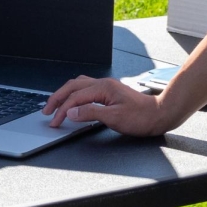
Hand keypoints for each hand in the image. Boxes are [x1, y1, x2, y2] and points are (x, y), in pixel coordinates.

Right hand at [43, 75, 170, 135]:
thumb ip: (91, 113)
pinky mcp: (109, 92)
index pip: (75, 98)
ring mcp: (106, 86)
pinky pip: (86, 88)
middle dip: (58, 98)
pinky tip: (74, 101)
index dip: (62, 110)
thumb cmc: (141, 117)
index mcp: (102, 88)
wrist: (159, 114)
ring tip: (56, 104)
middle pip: (72, 87)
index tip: (54, 122)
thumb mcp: (115, 118)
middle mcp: (102, 83)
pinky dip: (75, 94)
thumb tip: (71, 111)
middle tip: (47, 111)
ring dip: (65, 94)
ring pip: (78, 85)